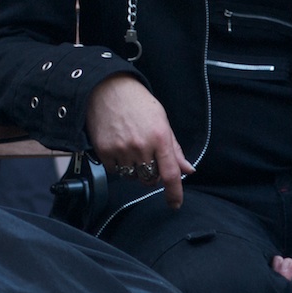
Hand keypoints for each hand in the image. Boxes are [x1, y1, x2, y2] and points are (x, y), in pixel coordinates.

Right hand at [85, 74, 192, 208]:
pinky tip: (118, 149)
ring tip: (130, 150)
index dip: (174, 193)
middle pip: (150, 179)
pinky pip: (115, 171)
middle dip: (152, 176)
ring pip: (132, 177)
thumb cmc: (137, 102)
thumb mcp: (162, 121)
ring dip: (134, 171)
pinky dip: (118, 166)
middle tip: (147, 160)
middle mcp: (142, 146)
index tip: (174, 204)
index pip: (170, 174)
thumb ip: (174, 148)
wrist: (106, 88)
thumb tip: (187, 170)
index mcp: (160, 137)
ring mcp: (121, 149)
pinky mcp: (104, 150)